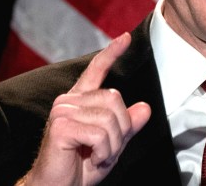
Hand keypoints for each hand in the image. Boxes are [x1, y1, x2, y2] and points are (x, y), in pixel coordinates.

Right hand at [17, 32, 151, 184]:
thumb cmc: (79, 168)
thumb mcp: (112, 145)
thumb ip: (127, 126)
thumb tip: (145, 108)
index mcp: (79, 101)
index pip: (96, 70)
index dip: (111, 53)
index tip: (125, 38)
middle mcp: (68, 101)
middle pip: (115, 99)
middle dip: (121, 130)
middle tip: (107, 150)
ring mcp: (62, 111)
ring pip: (110, 118)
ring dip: (112, 145)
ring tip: (98, 156)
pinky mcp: (61, 126)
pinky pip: (100, 134)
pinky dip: (104, 152)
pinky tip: (92, 159)